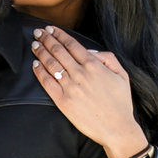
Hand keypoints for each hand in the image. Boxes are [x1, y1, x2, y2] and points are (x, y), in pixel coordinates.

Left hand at [31, 26, 148, 157]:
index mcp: (95, 66)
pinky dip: (40, 71)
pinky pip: (47, 83)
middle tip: (37, 32)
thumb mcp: (122, 75)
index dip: (59, 34)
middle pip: (58, 51)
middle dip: (46, 39)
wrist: (117, 129)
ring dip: (41, 52)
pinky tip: (35, 64)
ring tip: (35, 45)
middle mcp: (80, 74)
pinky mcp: (63, 101)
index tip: (51, 29)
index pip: (72, 45)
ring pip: (51, 64)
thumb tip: (91, 51)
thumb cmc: (121, 103)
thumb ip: (108, 58)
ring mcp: (70, 88)